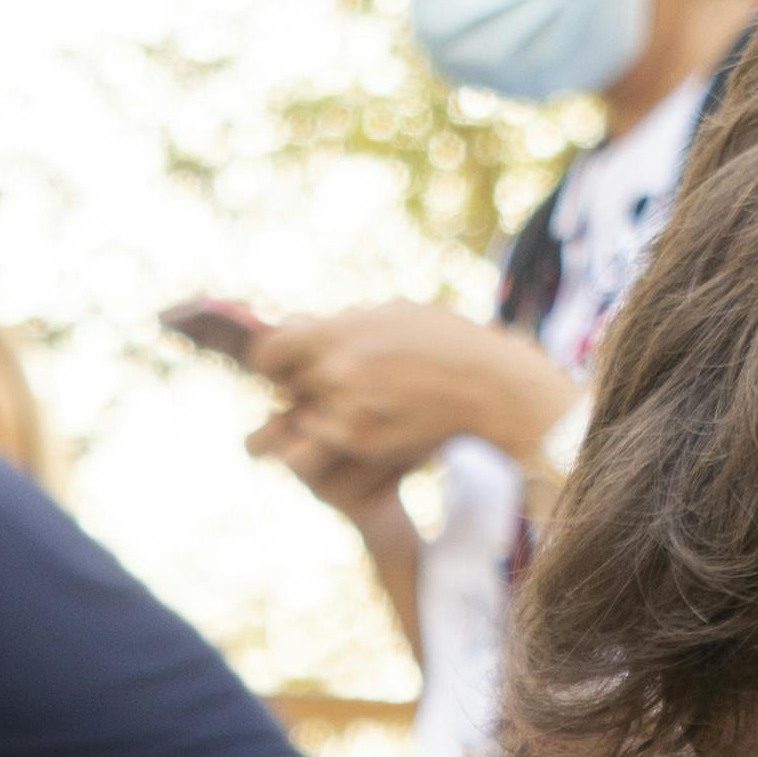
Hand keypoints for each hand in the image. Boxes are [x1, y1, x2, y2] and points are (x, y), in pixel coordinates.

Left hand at [247, 299, 565, 482]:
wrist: (489, 386)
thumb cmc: (447, 342)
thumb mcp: (393, 313)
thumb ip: (342, 321)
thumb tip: (295, 324)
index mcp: (339, 332)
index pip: (268, 352)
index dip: (271, 361)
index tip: (281, 366)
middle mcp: (335, 371)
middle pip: (286, 387)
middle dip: (298, 387)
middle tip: (319, 387)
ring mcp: (347, 411)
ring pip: (299, 420)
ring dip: (314, 415)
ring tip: (346, 408)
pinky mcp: (362, 442)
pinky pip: (322, 443)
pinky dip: (333, 438)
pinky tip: (361, 429)